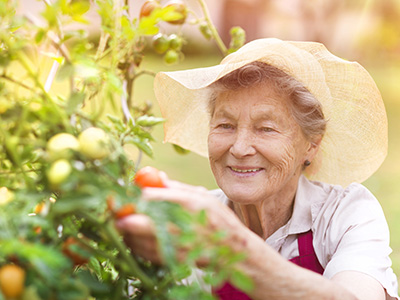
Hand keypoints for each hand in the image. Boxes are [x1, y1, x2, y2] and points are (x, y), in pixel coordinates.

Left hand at [116, 179, 247, 265]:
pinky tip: (135, 236)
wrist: (233, 251)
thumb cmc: (217, 219)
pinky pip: (142, 252)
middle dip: (119, 215)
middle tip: (112, 209)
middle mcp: (178, 225)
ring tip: (122, 221)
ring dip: (124, 230)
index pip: (149, 198)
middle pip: (136, 221)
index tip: (118, 192)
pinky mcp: (169, 260)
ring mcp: (173, 246)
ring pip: (135, 239)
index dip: (130, 195)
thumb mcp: (202, 196)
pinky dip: (133, 243)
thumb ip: (177, 188)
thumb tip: (156, 178)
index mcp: (187, 204)